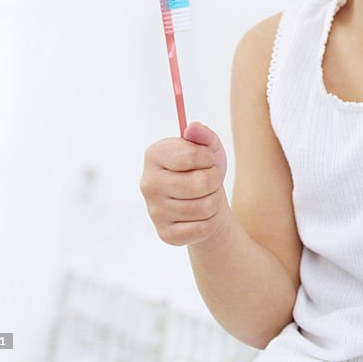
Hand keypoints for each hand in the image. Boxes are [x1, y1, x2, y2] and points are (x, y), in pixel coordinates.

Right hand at [140, 121, 230, 245]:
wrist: (204, 201)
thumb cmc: (204, 169)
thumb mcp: (208, 147)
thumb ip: (202, 135)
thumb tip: (192, 128)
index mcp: (154, 155)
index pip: (191, 156)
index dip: (208, 159)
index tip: (207, 160)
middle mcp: (148, 183)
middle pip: (201, 183)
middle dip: (214, 181)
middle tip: (210, 180)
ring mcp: (154, 210)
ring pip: (205, 207)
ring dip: (214, 201)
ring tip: (206, 196)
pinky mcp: (165, 234)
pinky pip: (202, 228)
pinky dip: (210, 222)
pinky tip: (200, 216)